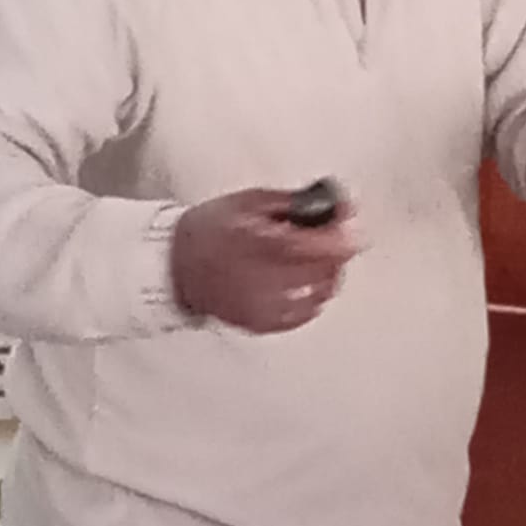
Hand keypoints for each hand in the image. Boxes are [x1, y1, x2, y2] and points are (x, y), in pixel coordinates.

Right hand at [171, 189, 358, 333]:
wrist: (174, 266)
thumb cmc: (209, 230)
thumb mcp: (249, 201)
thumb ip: (292, 203)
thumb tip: (331, 202)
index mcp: (256, 242)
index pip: (314, 243)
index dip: (341, 233)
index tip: (351, 221)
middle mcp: (260, 277)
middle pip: (323, 270)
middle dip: (336, 251)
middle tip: (333, 236)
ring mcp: (262, 304)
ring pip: (319, 293)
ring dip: (328, 273)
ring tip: (318, 258)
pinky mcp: (261, 323)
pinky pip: (304, 314)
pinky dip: (313, 296)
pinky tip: (304, 282)